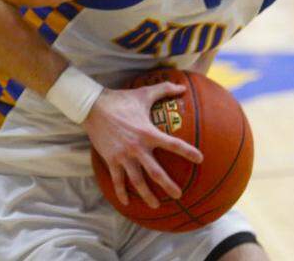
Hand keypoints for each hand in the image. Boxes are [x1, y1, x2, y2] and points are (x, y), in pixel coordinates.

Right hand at [83, 82, 202, 208]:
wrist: (93, 106)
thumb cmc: (121, 99)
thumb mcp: (144, 93)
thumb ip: (164, 89)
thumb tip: (182, 87)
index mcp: (148, 133)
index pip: (172, 144)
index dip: (187, 152)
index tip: (200, 159)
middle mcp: (137, 147)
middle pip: (155, 172)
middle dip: (168, 185)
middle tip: (179, 195)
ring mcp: (123, 156)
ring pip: (137, 181)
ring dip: (147, 195)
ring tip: (156, 205)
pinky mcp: (111, 159)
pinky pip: (117, 180)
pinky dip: (121, 192)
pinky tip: (126, 203)